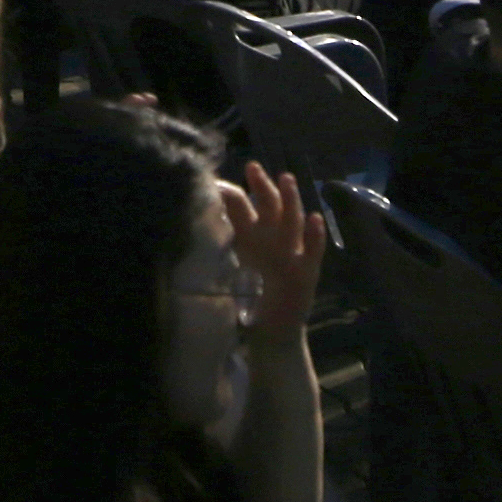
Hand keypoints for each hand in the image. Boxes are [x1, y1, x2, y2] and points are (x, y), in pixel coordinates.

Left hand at [221, 157, 324, 334]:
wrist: (272, 335)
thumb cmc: (246, 304)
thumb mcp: (225, 274)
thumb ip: (212, 254)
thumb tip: (186, 229)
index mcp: (251, 241)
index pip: (242, 210)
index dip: (231, 196)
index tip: (213, 182)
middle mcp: (273, 243)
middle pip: (269, 208)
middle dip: (262, 186)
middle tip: (252, 166)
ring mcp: (292, 256)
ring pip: (292, 222)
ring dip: (290, 200)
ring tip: (285, 179)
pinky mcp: (307, 274)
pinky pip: (313, 251)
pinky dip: (315, 236)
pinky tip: (314, 219)